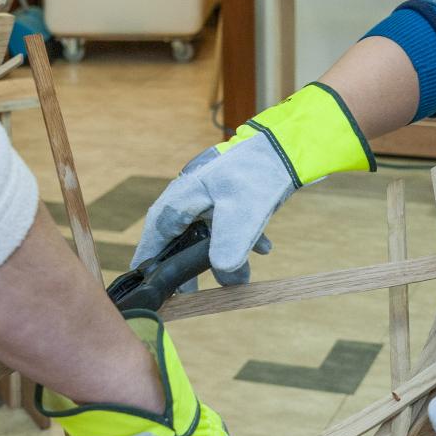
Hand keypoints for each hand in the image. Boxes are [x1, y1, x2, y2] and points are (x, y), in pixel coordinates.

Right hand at [133, 82, 374, 285]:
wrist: (291, 146)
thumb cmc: (259, 174)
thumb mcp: (242, 215)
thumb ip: (229, 249)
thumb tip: (225, 278)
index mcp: (186, 193)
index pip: (158, 229)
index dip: (151, 254)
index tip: (144, 277)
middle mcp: (194, 191)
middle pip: (179, 232)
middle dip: (185, 262)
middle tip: (187, 290)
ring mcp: (214, 190)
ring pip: (208, 229)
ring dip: (219, 253)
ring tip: (231, 279)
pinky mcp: (234, 192)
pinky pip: (231, 220)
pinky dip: (243, 238)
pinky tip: (264, 249)